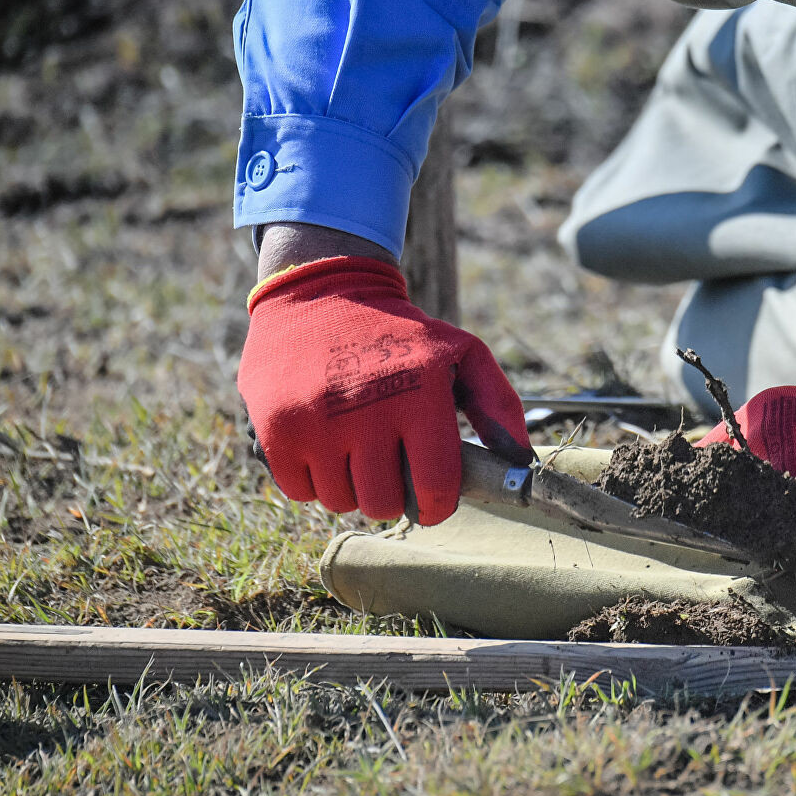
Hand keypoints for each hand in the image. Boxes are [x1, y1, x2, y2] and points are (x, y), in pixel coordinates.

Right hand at [237, 254, 528, 523]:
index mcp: (419, 395)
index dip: (438, 504)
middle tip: (391, 467)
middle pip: (383, 503)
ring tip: (356, 449)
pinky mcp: (276, 427)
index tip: (434, 500)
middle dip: (393, 495)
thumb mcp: (462, 352)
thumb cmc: (401, 332)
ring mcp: (315, 422)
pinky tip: (324, 446)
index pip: (435, 485)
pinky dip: (314, 480)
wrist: (323, 291)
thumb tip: (519, 460)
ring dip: (352, 486)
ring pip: (340, 501)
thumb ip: (498, 405)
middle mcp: (364, 411)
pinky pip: (299, 490)